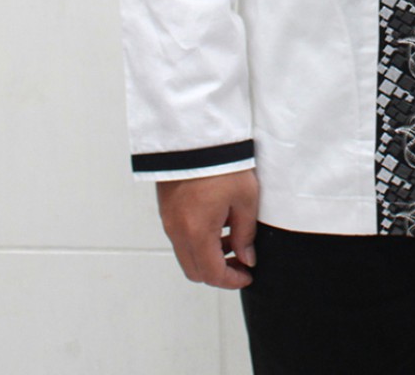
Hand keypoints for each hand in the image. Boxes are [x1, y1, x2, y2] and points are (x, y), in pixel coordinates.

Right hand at [156, 168, 258, 288]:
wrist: (195, 134)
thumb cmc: (222, 163)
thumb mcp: (245, 198)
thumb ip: (245, 233)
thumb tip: (247, 256)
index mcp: (196, 232)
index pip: (212, 274)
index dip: (232, 281)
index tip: (247, 275)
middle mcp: (177, 230)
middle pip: (194, 270)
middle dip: (219, 272)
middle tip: (240, 261)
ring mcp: (168, 219)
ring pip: (186, 253)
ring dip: (208, 254)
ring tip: (232, 237)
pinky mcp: (166, 207)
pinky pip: (180, 236)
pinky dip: (197, 239)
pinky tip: (217, 221)